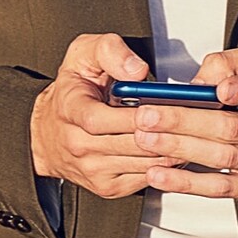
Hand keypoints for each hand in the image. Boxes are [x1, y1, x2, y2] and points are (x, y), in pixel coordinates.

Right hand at [30, 33, 174, 199]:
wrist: (47, 134)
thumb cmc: (72, 90)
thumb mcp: (83, 55)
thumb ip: (109, 51)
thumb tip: (137, 70)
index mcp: (70, 110)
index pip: (100, 121)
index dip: (131, 117)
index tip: (155, 108)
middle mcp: (78, 145)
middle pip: (129, 144)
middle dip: (163, 132)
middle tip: (190, 119)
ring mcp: (92, 169)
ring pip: (142, 163)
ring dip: (170, 149)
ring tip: (189, 132)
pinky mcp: (107, 186)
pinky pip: (145, 177)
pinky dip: (165, 163)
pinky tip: (175, 147)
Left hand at [135, 45, 237, 199]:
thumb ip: (235, 63)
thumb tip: (199, 80)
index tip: (221, 88)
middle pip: (233, 128)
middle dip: (186, 121)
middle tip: (148, 115)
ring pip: (222, 159)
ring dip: (179, 149)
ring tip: (146, 139)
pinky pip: (220, 188)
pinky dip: (187, 183)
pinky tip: (158, 175)